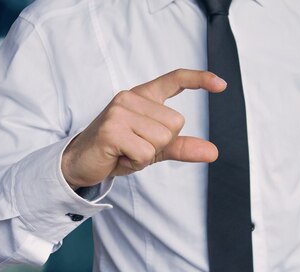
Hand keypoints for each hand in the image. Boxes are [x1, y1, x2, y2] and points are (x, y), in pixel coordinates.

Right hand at [61, 69, 225, 189]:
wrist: (79, 163)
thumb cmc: (115, 151)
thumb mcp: (151, 148)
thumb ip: (180, 146)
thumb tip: (213, 152)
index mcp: (140, 97)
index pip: (173, 80)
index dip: (198, 80)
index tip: (221, 84)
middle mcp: (129, 98)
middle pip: (174, 124)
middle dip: (159, 144)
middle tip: (133, 147)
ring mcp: (119, 112)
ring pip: (161, 139)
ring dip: (146, 155)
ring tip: (125, 152)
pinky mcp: (111, 130)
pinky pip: (145, 153)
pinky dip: (135, 163)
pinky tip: (119, 157)